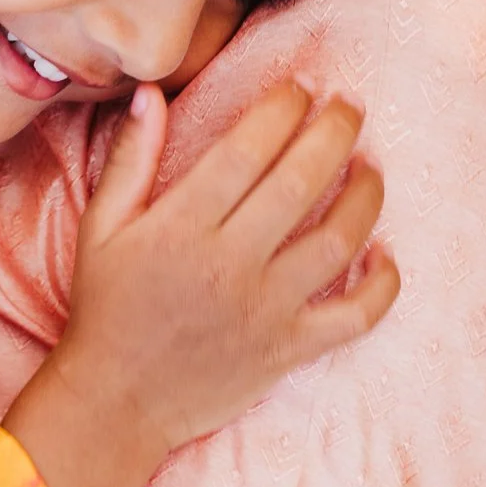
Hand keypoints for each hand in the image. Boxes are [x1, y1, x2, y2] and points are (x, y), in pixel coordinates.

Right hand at [3, 80, 397, 486]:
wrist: (115, 400)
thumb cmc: (106, 306)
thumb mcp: (100, 227)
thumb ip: (129, 158)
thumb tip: (149, 94)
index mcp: (181, 226)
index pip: (245, 151)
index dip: (281, 110)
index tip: (301, 86)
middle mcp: (228, 263)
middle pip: (299, 182)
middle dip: (333, 132)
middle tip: (349, 104)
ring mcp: (264, 309)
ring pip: (336, 240)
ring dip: (364, 195)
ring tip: (370, 166)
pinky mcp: (288, 350)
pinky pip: (353, 317)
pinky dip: (381, 286)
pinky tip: (385, 255)